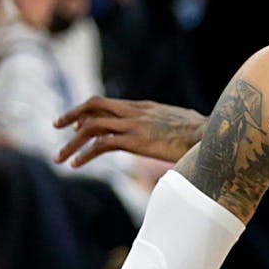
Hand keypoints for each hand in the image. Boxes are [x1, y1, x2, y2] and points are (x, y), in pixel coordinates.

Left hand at [53, 96, 205, 167]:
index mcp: (143, 106)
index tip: (76, 123)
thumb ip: (170, 124)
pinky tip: (77, 164)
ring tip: (60, 158)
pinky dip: (85, 154)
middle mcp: (134, 112)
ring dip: (72, 143)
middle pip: (93, 106)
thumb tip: (177, 131)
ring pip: (91, 126)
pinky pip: (101, 145)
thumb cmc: (203, 133)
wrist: (211, 135)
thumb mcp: (182, 122)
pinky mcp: (135, 141)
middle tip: (57, 127)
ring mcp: (133, 125)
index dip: (87, 112)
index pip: (107, 104)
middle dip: (71, 115)